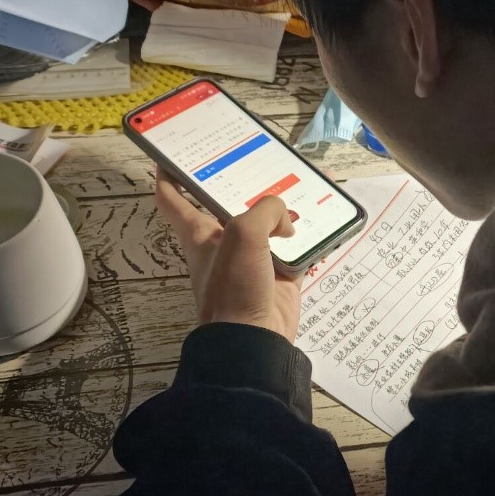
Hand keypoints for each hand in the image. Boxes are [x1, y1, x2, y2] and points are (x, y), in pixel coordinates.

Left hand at [154, 167, 302, 341]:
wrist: (254, 339)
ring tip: (304, 182)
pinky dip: (311, 236)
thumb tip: (287, 224)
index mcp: (200, 232)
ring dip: (285, 207)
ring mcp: (254, 260)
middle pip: (231, 205)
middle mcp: (225, 242)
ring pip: (270, 225)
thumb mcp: (244, 234)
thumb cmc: (234, 286)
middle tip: (262, 156)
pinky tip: (326, 220)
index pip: (173, 200)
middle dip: (245, 183)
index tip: (170, 157)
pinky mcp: (281, 276)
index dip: (168, 176)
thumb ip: (266, 212)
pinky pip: (298, 249)